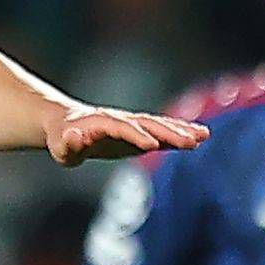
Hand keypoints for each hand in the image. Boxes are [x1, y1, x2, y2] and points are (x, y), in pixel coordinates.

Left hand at [47, 104, 204, 164]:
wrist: (67, 124)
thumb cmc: (62, 140)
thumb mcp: (60, 145)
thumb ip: (69, 143)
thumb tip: (73, 136)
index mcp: (101, 122)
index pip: (122, 128)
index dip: (136, 136)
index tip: (152, 145)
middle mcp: (122, 119)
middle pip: (148, 124)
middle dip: (169, 132)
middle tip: (191, 140)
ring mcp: (133, 124)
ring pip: (160, 125)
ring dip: (181, 130)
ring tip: (204, 135)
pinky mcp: (141, 133)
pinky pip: (163, 132)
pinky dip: (180, 133)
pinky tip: (200, 137)